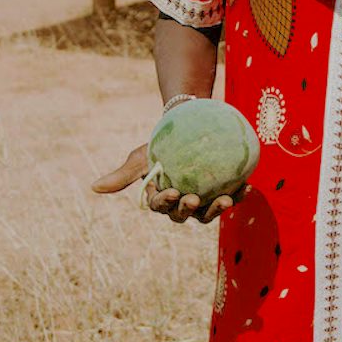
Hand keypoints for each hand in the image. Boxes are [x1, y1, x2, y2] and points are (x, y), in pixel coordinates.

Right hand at [91, 144, 241, 222]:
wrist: (184, 127)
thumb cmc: (158, 145)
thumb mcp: (140, 158)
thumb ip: (122, 175)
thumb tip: (94, 188)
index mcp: (162, 199)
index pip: (161, 206)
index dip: (165, 203)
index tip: (171, 192)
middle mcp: (182, 204)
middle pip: (185, 215)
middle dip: (189, 210)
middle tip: (193, 199)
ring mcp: (203, 199)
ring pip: (209, 212)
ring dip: (218, 209)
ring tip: (226, 199)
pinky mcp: (222, 191)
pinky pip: (232, 196)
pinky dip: (239, 194)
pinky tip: (247, 187)